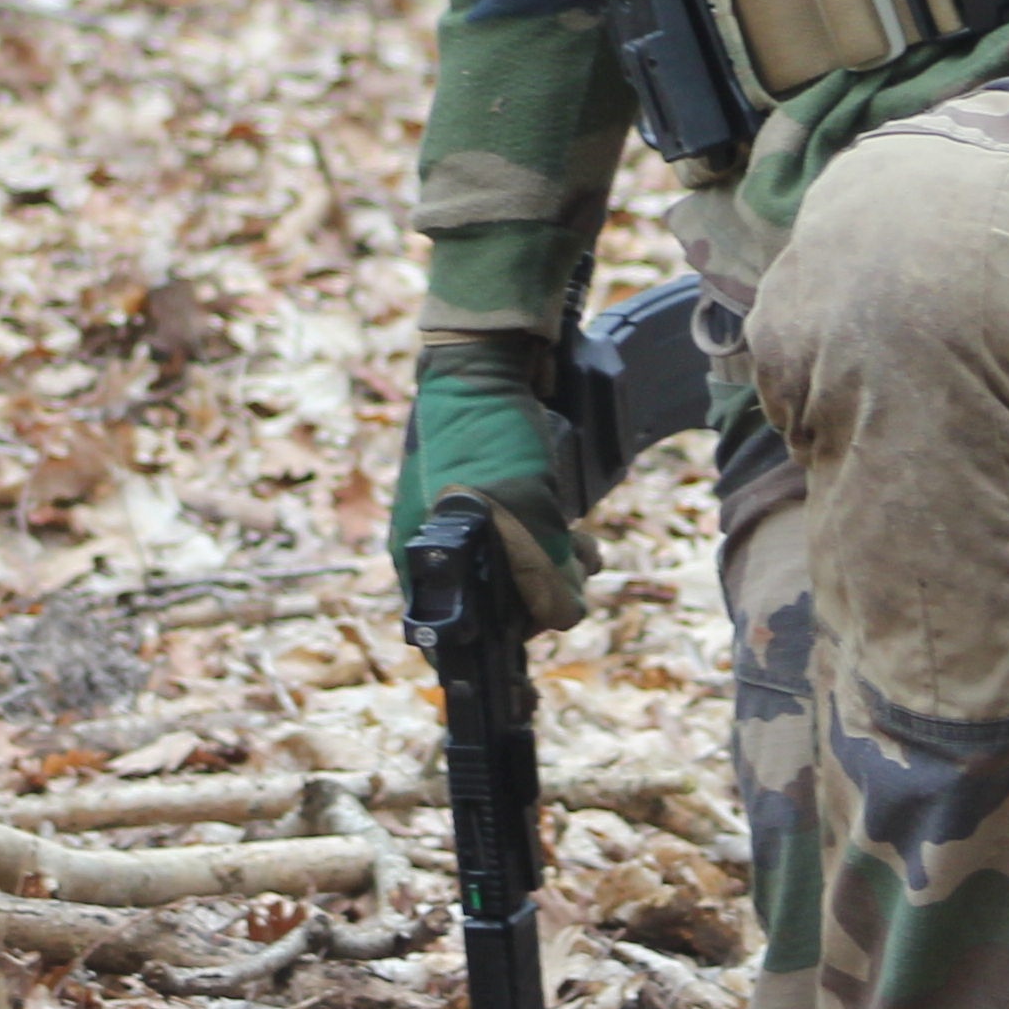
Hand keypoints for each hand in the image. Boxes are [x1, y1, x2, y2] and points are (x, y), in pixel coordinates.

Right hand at [388, 332, 593, 635]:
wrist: (487, 360)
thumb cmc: (489, 437)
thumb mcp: (522, 517)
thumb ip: (543, 575)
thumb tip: (566, 614)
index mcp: (421, 560)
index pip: (456, 632)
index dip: (503, 644)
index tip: (540, 648)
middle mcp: (435, 546)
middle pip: (494, 604)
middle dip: (544, 595)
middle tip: (579, 571)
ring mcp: (462, 518)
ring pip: (518, 569)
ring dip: (559, 566)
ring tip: (588, 549)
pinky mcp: (491, 495)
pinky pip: (525, 538)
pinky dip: (554, 540)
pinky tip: (580, 531)